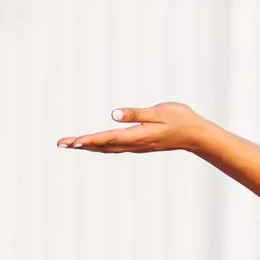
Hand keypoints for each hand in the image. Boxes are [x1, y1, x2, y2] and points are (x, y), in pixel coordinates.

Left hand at [57, 103, 214, 154]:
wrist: (198, 135)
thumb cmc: (181, 120)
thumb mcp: (160, 111)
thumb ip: (136, 113)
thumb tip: (113, 114)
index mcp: (138, 135)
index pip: (108, 138)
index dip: (89, 140)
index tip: (73, 142)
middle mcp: (136, 143)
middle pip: (103, 145)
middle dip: (82, 144)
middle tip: (61, 143)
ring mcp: (138, 145)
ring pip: (108, 148)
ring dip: (89, 146)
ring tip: (72, 144)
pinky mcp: (141, 144)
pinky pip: (115, 147)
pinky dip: (101, 146)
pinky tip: (95, 145)